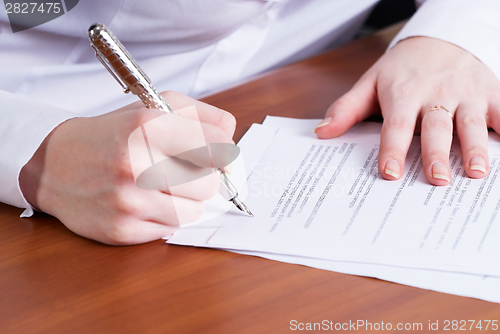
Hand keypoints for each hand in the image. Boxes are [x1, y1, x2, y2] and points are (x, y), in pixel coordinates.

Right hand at [19, 91, 235, 244]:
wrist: (56, 163)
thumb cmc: (114, 135)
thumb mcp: (154, 106)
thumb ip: (202, 117)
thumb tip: (232, 143)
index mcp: (147, 126)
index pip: (218, 147)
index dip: (221, 151)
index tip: (214, 153)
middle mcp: (136, 164)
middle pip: (210, 184)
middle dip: (201, 177)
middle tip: (182, 170)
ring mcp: (127, 201)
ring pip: (194, 211)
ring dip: (185, 200)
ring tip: (161, 186)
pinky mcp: (122, 229)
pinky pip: (171, 229)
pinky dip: (165, 217)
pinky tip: (145, 202)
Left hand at [315, 36, 499, 185]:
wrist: (441, 38)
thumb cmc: (402, 68)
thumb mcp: (370, 83)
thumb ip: (347, 108)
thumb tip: (322, 133)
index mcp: (403, 94)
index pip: (396, 125)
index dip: (392, 149)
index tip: (389, 173)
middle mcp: (435, 94)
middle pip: (435, 126)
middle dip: (437, 153)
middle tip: (436, 179)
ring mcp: (466, 93)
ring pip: (471, 121)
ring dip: (475, 147)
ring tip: (476, 172)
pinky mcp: (490, 92)